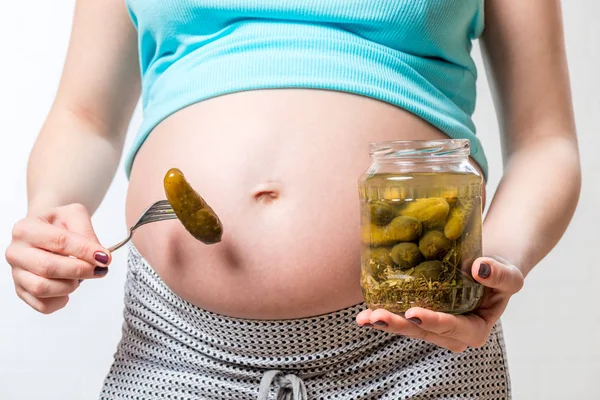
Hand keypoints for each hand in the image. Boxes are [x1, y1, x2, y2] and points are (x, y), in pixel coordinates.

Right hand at [5, 203, 111, 313]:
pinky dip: (61, 300)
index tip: (104, 257)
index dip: (84, 251)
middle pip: (48, 267)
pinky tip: (69, 287)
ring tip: (81, 277)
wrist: (44, 231)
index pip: (59, 241)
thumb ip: (87, 232)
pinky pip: (42, 304)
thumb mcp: (74, 215)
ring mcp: (17, 273)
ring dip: (70, 285)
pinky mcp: (22, 291)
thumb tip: (99, 256)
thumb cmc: (58, 224)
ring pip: (42, 288)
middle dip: (79, 270)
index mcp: (26, 229)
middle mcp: (16, 252)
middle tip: (98, 269)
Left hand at [356, 256, 523, 351]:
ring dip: (386, 323)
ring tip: (365, 318)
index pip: (453, 329)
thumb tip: (481, 268)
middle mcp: (452, 334)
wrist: (483, 266)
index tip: (413, 312)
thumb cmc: (498, 271)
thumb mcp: (509, 274)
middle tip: (377, 317)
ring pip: (408, 328)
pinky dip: (382, 315)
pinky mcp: (420, 316)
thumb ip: (500, 274)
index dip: (433, 322)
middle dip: (400, 326)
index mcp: (475, 329)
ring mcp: (434, 327)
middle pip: (424, 332)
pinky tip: (364, 315)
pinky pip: (400, 317)